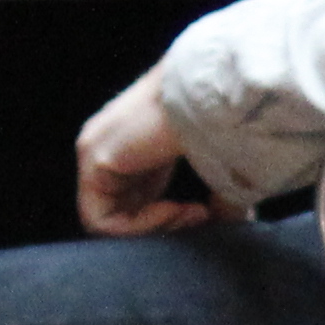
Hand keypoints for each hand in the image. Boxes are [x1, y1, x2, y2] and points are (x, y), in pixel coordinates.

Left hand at [75, 71, 220, 236]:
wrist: (220, 95)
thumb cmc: (227, 121)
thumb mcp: (219, 167)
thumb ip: (219, 198)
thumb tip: (232, 225)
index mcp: (135, 140)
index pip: (135, 198)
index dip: (169, 219)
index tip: (206, 214)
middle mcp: (110, 141)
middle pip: (120, 211)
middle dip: (162, 226)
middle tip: (200, 218)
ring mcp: (96, 145)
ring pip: (109, 220)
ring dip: (155, 228)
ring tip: (191, 214)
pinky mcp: (92, 153)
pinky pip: (100, 218)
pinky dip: (138, 227)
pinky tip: (172, 209)